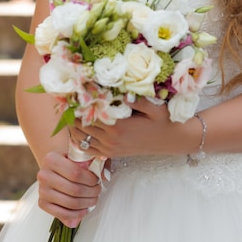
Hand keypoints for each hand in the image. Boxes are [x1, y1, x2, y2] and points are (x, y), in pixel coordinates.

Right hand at [37, 150, 101, 227]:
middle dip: (91, 192)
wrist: (54, 166)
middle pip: (74, 189)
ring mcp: (42, 190)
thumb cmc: (69, 160)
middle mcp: (43, 175)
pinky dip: (77, 214)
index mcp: (51, 159)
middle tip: (98, 190)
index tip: (97, 180)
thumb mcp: (79, 154)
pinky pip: (63, 214)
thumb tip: (104, 175)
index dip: (90, 179)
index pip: (75, 173)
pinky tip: (85, 209)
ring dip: (87, 203)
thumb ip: (93, 161)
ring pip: (70, 203)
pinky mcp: (42, 203)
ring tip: (94, 199)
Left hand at [70, 99, 186, 158]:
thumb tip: (122, 92)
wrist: (172, 141)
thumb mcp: (155, 107)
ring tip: (72, 107)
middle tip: (69, 94)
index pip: (89, 112)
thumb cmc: (165, 120)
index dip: (78, 100)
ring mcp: (109, 148)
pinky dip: (79, 137)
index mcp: (119, 126)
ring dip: (73, 123)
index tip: (73, 88)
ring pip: (80, 136)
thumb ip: (139, 100)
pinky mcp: (110, 153)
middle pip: (80, 124)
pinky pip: (87, 148)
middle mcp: (110, 139)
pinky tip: (81, 124)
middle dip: (72, 110)